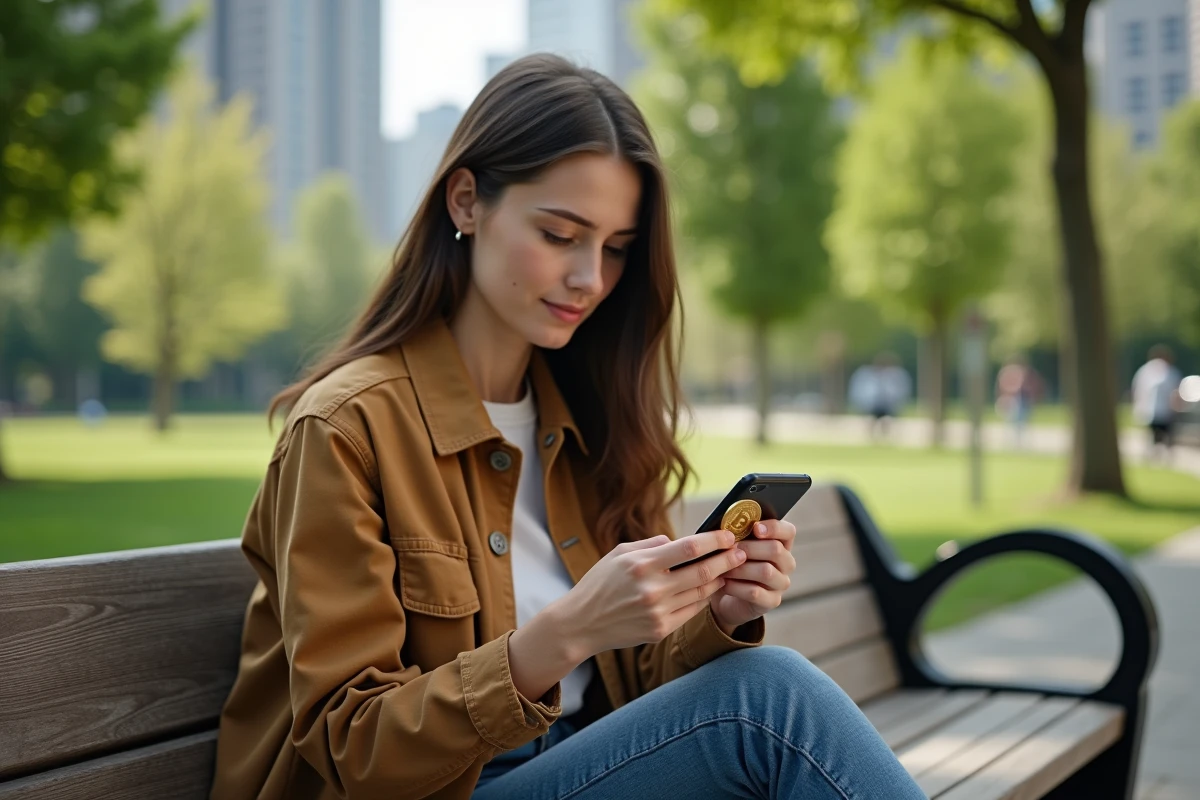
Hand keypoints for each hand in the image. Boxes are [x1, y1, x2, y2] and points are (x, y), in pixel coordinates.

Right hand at [556, 531, 747, 659]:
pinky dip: (703, 598)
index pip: (689, 548)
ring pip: (701, 593)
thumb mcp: (619, 553)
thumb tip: (678, 541)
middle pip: (702, 572)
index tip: (728, 536)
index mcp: (641, 564)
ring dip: (719, 580)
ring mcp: (658, 612)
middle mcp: (652, 589)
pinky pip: (691, 611)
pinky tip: (710, 589)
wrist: (581, 623)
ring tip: (729, 569)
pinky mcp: (660, 630)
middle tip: (741, 552)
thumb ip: (650, 545)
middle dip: (727, 560)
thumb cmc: (599, 583)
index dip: (714, 541)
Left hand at [709, 519, 796, 634]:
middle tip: (730, 548)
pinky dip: (736, 586)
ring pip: (766, 571)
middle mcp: (786, 563)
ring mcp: (781, 583)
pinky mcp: (772, 601)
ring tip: (722, 567)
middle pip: (776, 550)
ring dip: (741, 568)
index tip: (755, 527)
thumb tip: (726, 526)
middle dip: (750, 548)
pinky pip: (755, 592)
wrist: (726, 598)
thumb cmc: (732, 565)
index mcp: (781, 544)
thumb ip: (736, 535)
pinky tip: (724, 583)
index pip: (788, 531)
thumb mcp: (734, 547)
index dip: (774, 528)